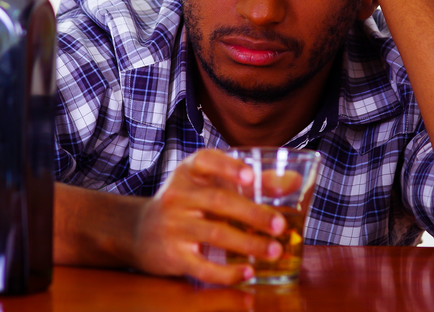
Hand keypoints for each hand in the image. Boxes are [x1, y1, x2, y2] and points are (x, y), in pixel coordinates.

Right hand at [131, 149, 285, 284]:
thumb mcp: (207, 185)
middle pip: (218, 201)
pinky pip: (202, 266)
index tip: (251, 176)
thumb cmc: (186, 203)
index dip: (228, 167)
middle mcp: (177, 195)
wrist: (138, 231)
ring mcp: (173, 226)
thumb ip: (250, 182)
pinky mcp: (172, 255)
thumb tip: (296, 182)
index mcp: (188, 172)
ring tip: (274, 250)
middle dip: (252, 213)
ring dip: (248, 243)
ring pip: (215, 233)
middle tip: (280, 225)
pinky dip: (227, 271)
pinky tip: (247, 272)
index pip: (205, 161)